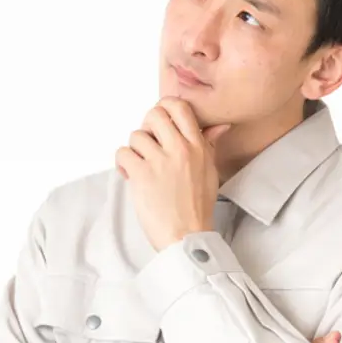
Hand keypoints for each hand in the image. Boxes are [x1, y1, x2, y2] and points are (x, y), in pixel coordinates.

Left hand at [114, 98, 231, 251]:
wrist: (187, 235)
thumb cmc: (197, 206)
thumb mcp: (210, 171)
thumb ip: (209, 144)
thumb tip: (219, 125)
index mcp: (197, 146)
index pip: (179, 107)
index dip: (164, 108)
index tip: (160, 122)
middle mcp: (179, 148)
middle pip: (154, 114)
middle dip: (147, 127)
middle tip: (148, 145)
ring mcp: (159, 161)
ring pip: (136, 135)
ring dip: (134, 150)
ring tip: (141, 167)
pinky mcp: (141, 174)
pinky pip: (122, 153)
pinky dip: (123, 164)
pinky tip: (131, 175)